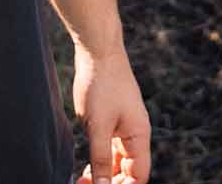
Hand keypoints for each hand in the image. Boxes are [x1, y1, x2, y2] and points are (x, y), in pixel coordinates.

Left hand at [73, 45, 151, 183]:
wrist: (98, 52)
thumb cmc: (101, 85)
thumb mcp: (98, 126)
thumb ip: (101, 158)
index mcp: (139, 136)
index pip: (138, 175)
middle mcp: (136, 135)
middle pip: (129, 171)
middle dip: (110, 183)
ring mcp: (125, 128)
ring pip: (118, 162)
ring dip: (104, 175)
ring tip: (81, 180)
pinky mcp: (112, 121)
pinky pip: (111, 149)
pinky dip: (100, 161)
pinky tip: (86, 167)